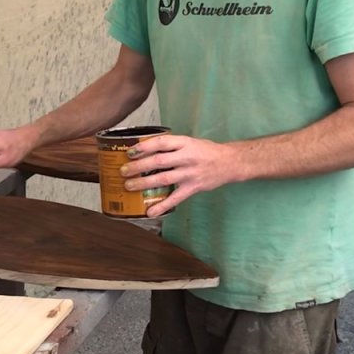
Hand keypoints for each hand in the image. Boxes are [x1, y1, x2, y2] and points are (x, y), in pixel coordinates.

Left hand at [120, 134, 239, 217]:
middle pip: (158, 162)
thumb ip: (170, 146)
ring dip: (144, 183)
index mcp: (184, 143)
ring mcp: (190, 174)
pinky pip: (175, 198)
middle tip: (123, 171)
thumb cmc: (206, 151)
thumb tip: (145, 150)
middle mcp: (186, 157)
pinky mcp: (193, 188)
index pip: (161, 143)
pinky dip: (162, 206)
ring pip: (163, 179)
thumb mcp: (189, 142)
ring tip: (129, 186)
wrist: (229, 162)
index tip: (130, 152)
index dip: (144, 147)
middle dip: (138, 167)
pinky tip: (150, 211)